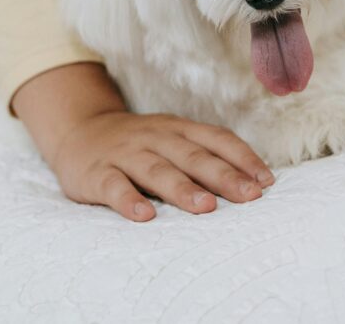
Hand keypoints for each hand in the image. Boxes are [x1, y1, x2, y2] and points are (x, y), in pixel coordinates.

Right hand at [49, 110, 274, 221]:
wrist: (79, 132)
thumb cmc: (139, 145)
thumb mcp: (172, 141)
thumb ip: (204, 156)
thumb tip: (251, 182)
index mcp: (178, 129)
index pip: (216, 139)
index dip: (243, 158)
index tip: (266, 181)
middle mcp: (155, 138)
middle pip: (193, 156)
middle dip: (223, 176)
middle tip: (249, 196)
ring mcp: (126, 154)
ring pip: (157, 170)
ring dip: (183, 188)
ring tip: (206, 207)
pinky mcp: (97, 173)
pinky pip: (114, 186)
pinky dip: (129, 200)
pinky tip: (144, 216)